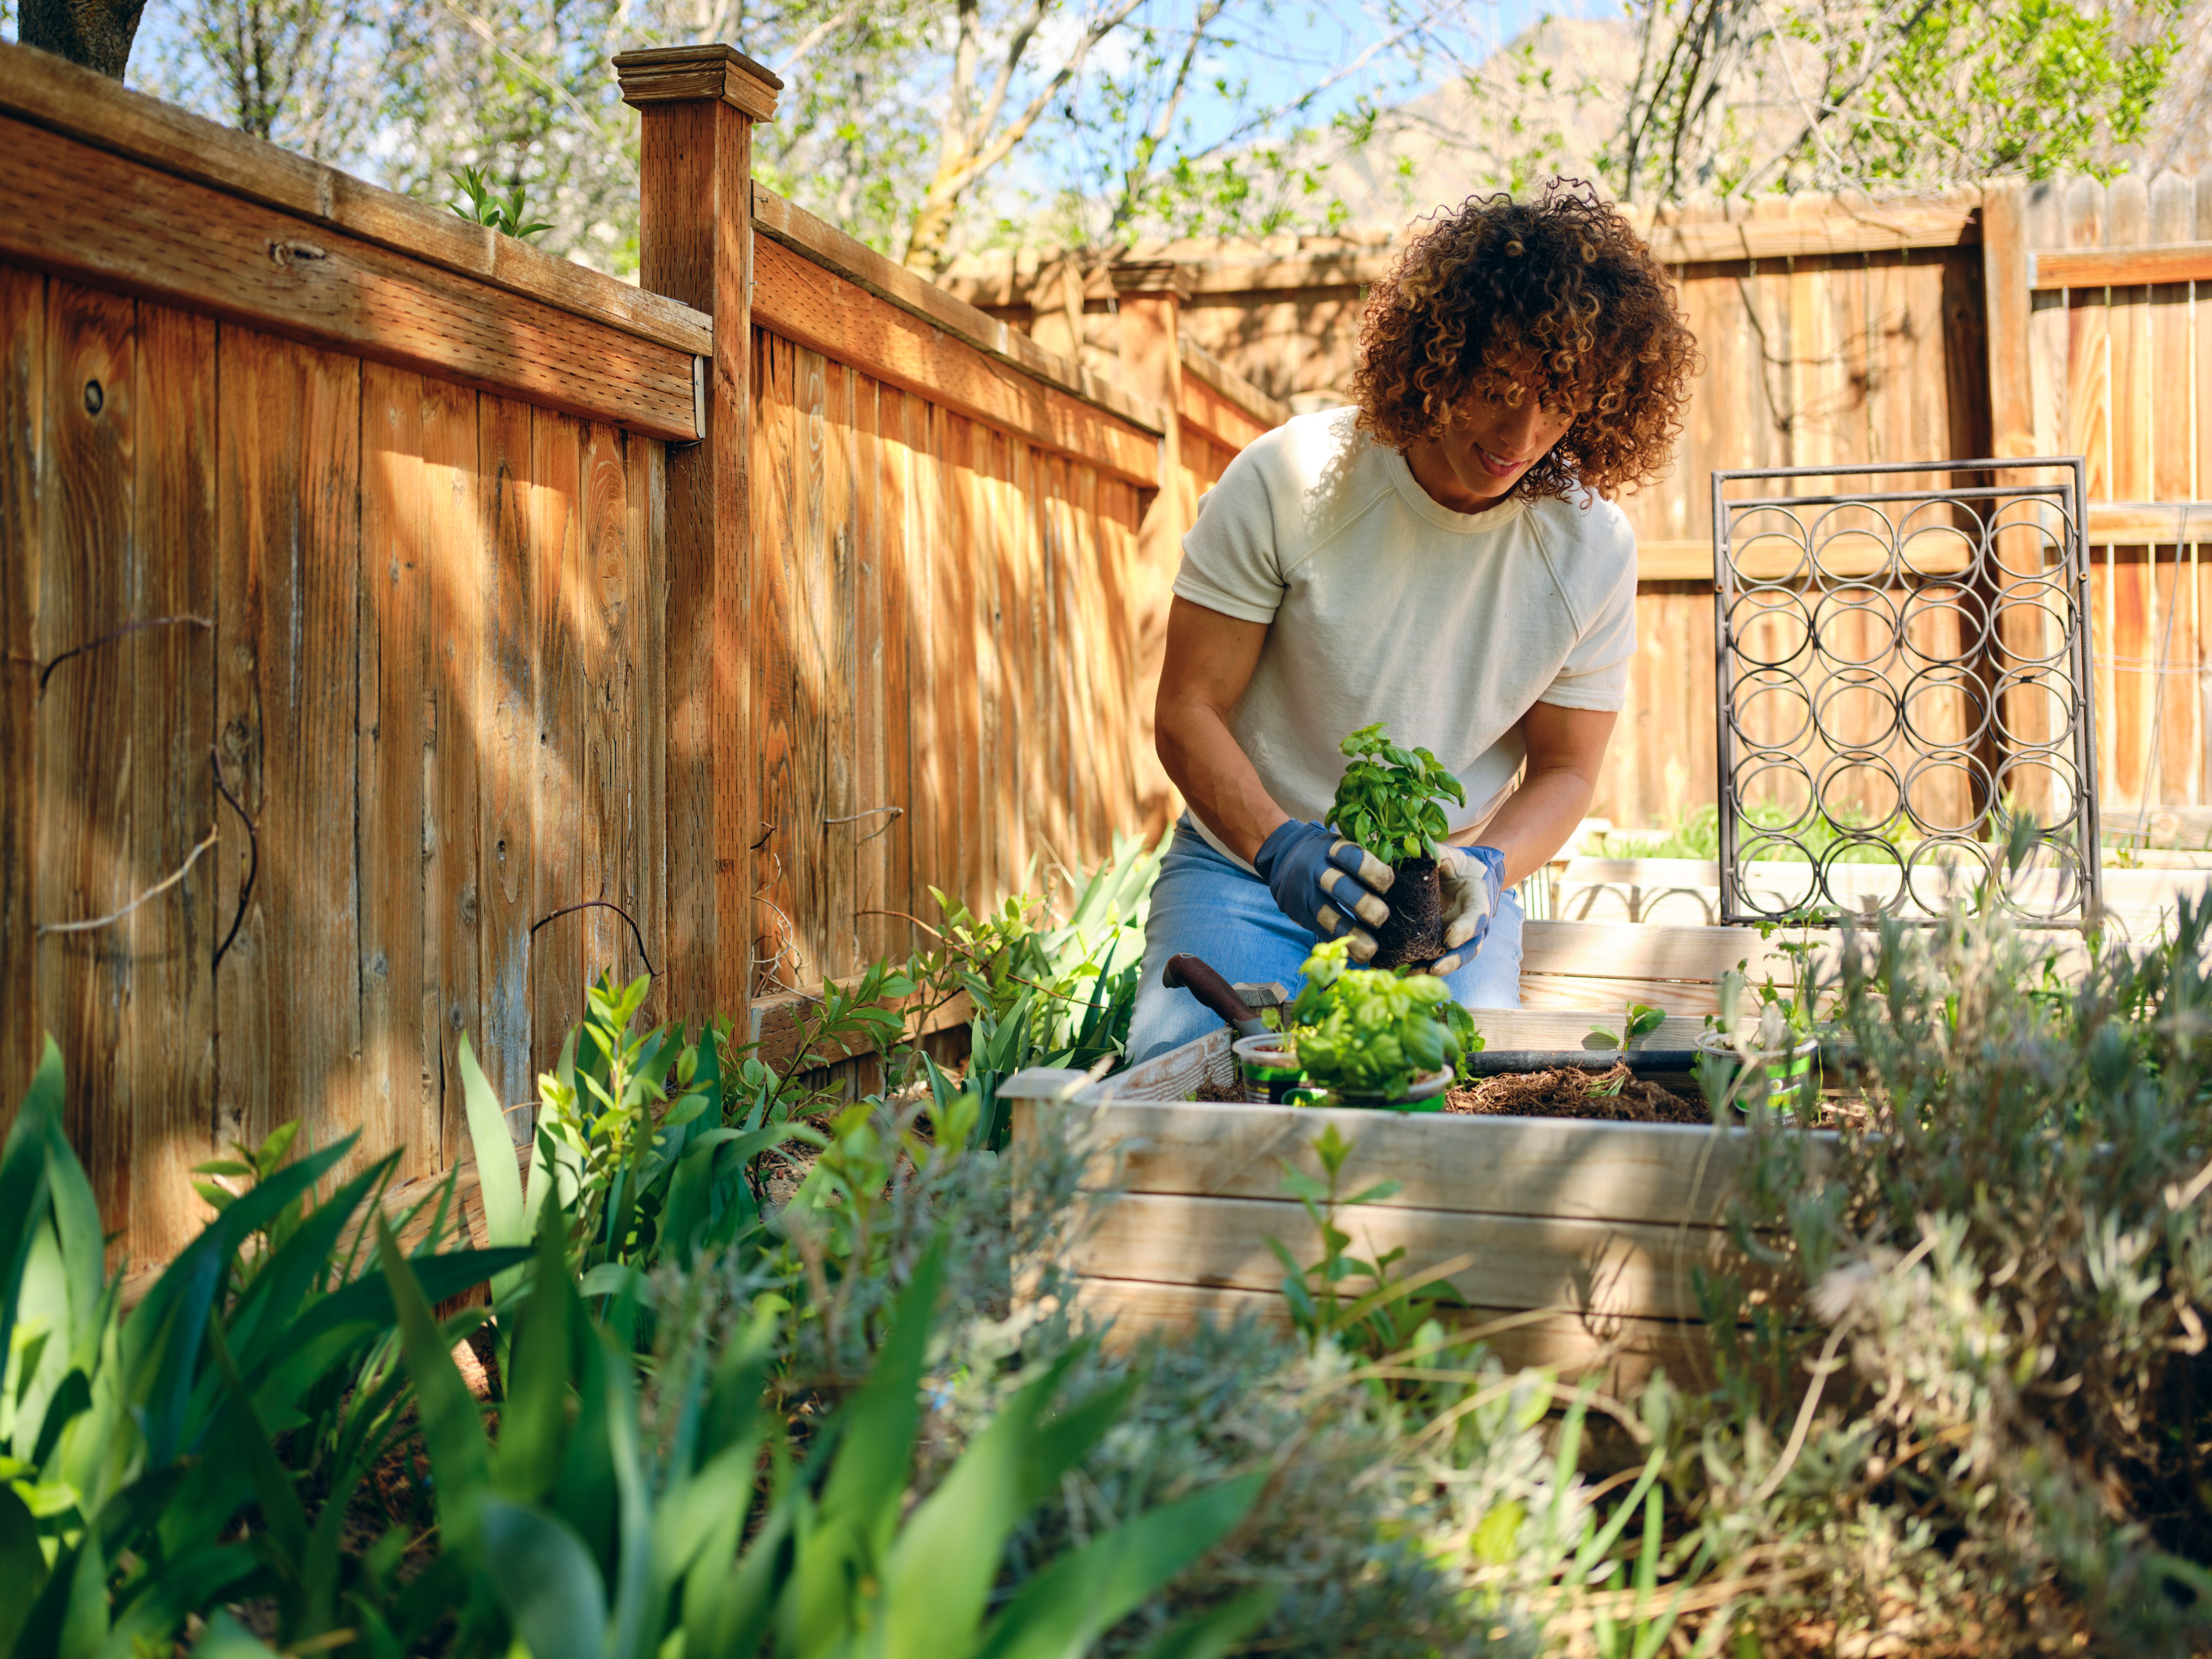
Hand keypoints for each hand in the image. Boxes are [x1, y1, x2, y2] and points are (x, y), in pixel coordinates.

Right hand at [1252, 820, 1394, 961]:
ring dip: (1351, 934)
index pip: (1353, 857)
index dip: (1372, 871)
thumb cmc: (1329, 856)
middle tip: (1382, 917)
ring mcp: (1306, 893)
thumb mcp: (1343, 846)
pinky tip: (1356, 955)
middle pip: (1340, 886)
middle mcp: (1317, 870)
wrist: (1286, 856)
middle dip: (1364, 904)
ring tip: (1371, 950)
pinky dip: (1340, 944)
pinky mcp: (1301, 913)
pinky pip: (1320, 931)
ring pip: (1328, 915)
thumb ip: (1365, 860)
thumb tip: (1404, 883)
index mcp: (1333, 849)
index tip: (1388, 883)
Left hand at [1423, 845, 1505, 975]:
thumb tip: (1419, 847)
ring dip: (1434, 970)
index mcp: (1477, 900)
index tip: (1449, 939)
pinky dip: (1421, 967)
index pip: (1476, 916)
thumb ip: (1438, 854)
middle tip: (1434, 969)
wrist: (1461, 877)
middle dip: (1452, 961)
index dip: (1465, 928)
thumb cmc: (1455, 865)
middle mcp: (1471, 925)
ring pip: (1452, 959)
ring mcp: (1457, 937)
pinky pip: (1435, 959)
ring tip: (1412, 975)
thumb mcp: (1450, 856)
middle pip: (1469, 948)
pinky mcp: (1441, 943)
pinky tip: (1401, 972)